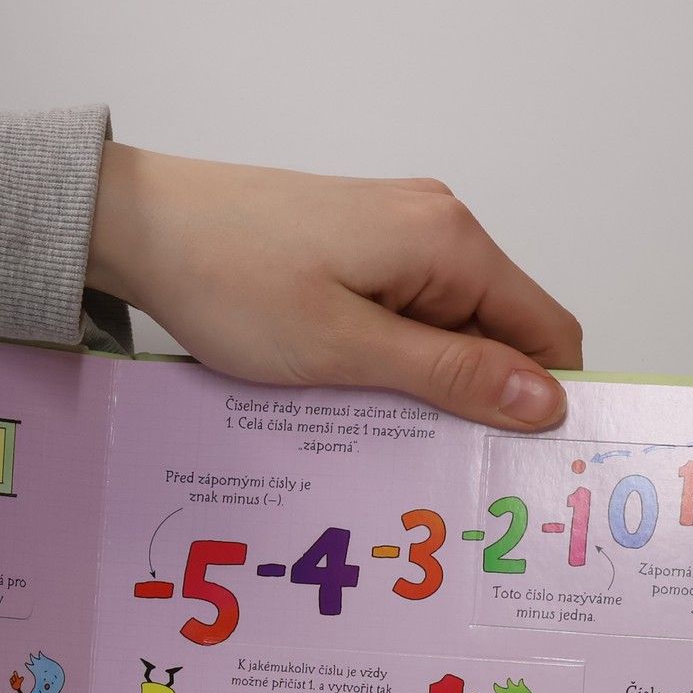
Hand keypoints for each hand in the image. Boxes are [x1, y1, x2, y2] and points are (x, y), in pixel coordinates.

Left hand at [88, 144, 580, 431]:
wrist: (144, 227)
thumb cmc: (230, 280)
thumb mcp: (347, 347)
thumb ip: (452, 374)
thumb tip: (547, 402)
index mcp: (451, 243)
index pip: (548, 331)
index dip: (543, 402)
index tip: (515, 465)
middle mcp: (438, 227)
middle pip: (500, 334)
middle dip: (476, 401)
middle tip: (430, 465)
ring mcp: (398, 236)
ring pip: (449, 332)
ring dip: (425, 388)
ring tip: (373, 429)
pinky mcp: (360, 249)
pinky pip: (404, 318)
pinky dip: (390, 362)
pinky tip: (347, 395)